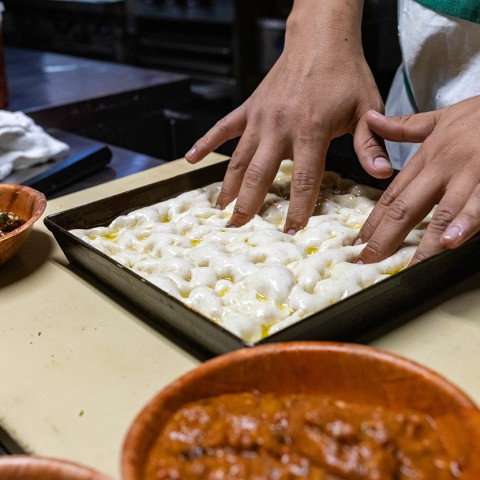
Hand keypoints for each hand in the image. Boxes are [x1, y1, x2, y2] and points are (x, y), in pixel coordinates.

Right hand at [185, 0, 390, 231]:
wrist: (321, 38)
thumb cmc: (346, 73)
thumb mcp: (367, 108)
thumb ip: (370, 144)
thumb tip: (382, 174)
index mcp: (310, 130)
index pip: (303, 180)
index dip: (297, 209)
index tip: (290, 232)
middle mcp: (279, 126)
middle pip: (260, 175)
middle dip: (249, 205)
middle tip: (238, 228)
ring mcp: (260, 117)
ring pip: (239, 158)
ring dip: (228, 186)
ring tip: (220, 209)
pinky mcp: (249, 107)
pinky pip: (223, 128)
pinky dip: (205, 143)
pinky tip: (191, 158)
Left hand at [357, 95, 479, 264]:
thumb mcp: (439, 118)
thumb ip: (403, 127)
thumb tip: (370, 120)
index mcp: (427, 158)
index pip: (393, 195)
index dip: (373, 220)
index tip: (358, 242)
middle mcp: (442, 168)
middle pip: (407, 208)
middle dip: (386, 238)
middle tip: (369, 262)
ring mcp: (469, 174)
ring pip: (441, 212)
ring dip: (425, 241)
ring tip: (411, 265)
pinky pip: (477, 204)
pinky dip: (465, 223)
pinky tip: (453, 242)